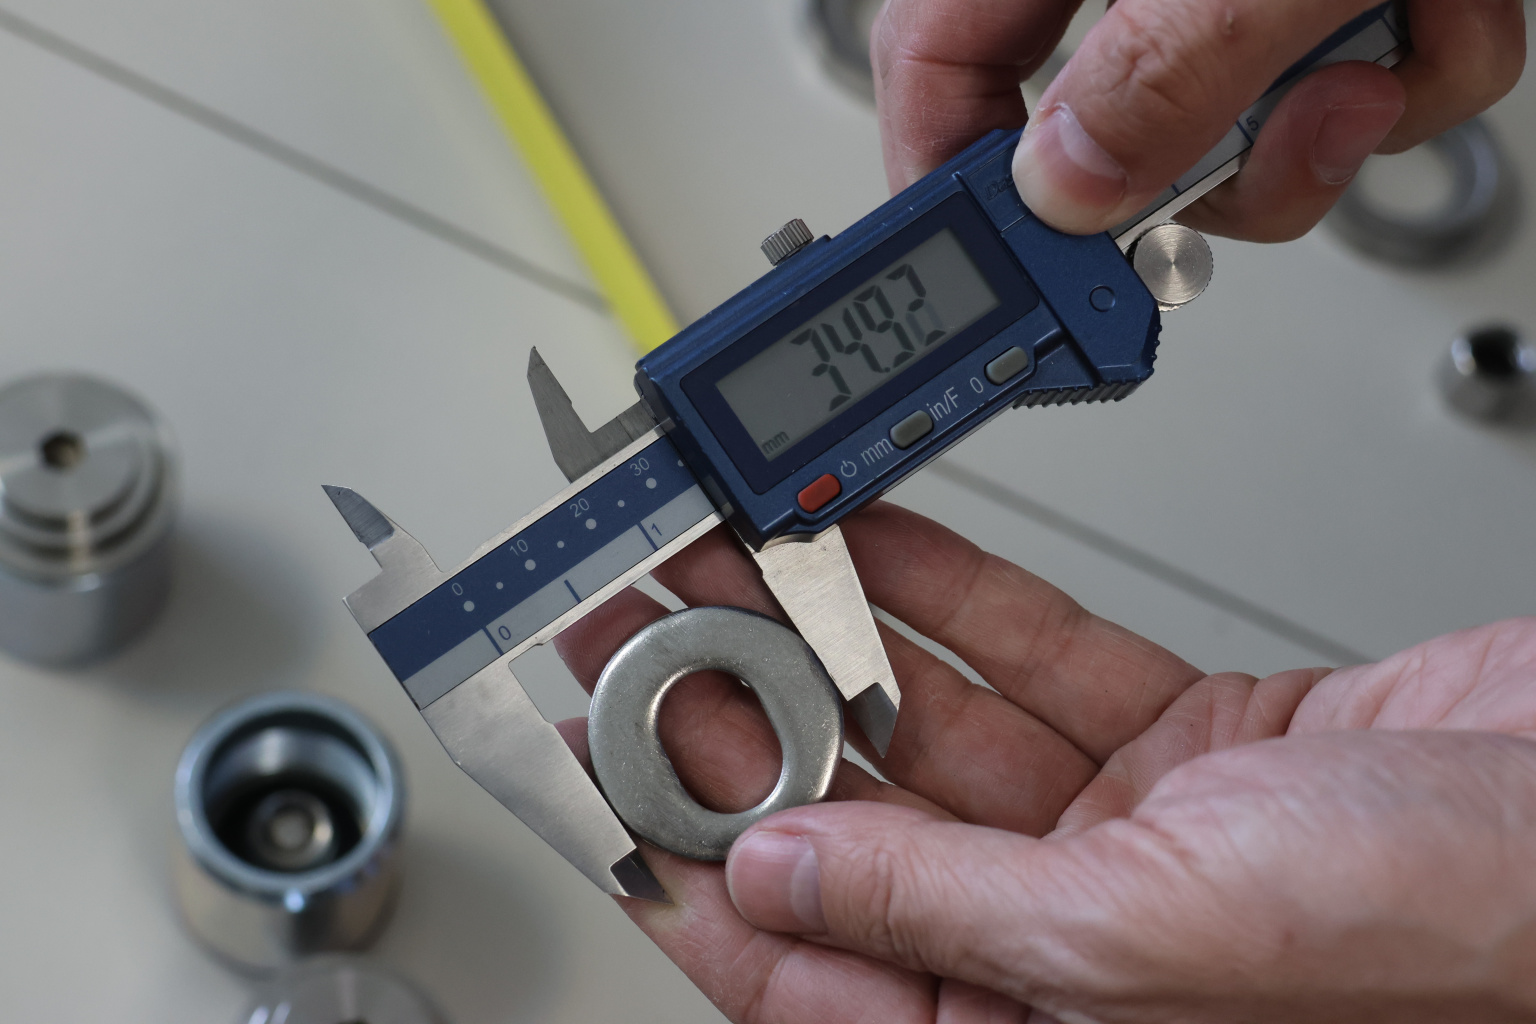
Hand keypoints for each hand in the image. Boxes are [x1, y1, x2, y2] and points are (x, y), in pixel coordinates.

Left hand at [555, 502, 1535, 1021]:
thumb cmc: (1449, 937)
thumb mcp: (1147, 934)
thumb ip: (947, 906)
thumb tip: (786, 872)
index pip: (807, 959)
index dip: (685, 857)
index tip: (597, 765)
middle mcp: (1061, 944)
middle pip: (846, 818)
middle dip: (735, 713)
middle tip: (633, 624)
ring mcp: (1117, 835)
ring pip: (926, 722)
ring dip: (821, 632)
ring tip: (720, 553)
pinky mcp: (1177, 740)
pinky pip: (1031, 658)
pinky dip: (949, 595)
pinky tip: (866, 545)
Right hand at [871, 0, 1525, 238]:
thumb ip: (1162, 66)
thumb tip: (1072, 191)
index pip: (934, 73)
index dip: (967, 193)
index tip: (1035, 280)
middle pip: (1101, 135)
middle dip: (1221, 169)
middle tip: (1278, 137)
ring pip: (1238, 132)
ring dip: (1345, 119)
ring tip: (1397, 24)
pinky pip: (1341, 86)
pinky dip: (1419, 66)